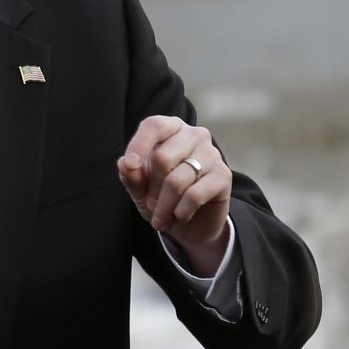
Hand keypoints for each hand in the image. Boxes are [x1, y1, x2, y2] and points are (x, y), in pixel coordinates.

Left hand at [117, 115, 230, 273]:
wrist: (192, 223)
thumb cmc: (161, 196)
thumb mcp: (139, 188)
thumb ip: (131, 175)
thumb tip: (124, 164)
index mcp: (170, 128)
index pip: (154, 126)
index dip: (139, 145)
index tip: (129, 166)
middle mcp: (193, 135)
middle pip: (162, 158)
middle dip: (152, 190)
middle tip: (150, 206)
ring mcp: (211, 153)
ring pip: (177, 181)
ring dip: (164, 206)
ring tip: (161, 219)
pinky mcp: (223, 175)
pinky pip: (195, 194)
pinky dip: (182, 210)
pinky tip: (180, 215)